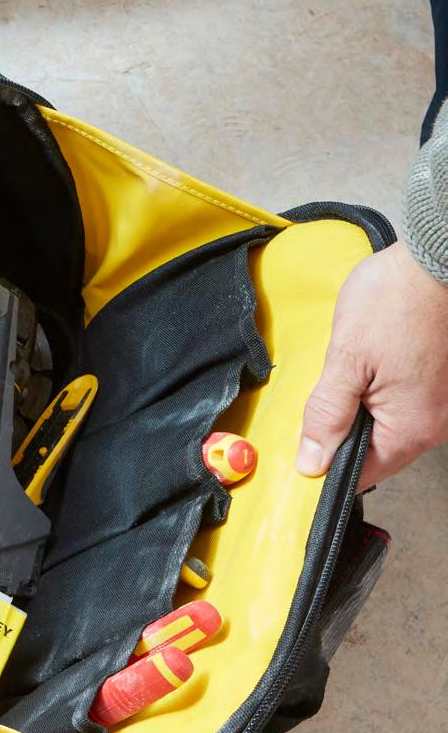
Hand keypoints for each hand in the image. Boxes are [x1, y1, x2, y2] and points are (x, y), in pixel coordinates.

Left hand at [297, 240, 447, 487]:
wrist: (436, 258)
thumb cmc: (394, 301)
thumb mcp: (346, 361)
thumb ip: (327, 416)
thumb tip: (312, 463)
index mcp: (412, 428)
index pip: (362, 474)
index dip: (326, 468)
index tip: (298, 457)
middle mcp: (434, 424)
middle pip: (374, 452)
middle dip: (339, 438)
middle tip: (314, 408)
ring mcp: (439, 404)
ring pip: (385, 428)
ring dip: (355, 415)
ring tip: (340, 383)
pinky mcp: (438, 383)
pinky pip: (399, 406)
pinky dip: (373, 398)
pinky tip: (360, 372)